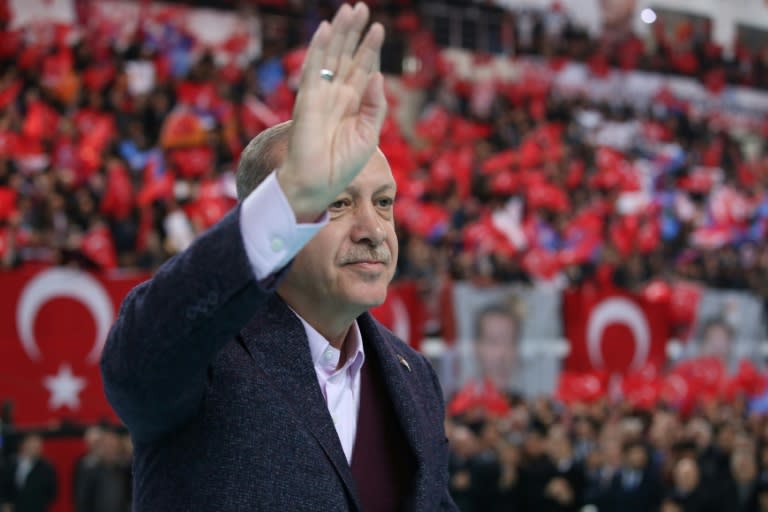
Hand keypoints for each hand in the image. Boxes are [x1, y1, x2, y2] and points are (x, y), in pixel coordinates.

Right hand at [277, 2, 386, 221]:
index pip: (362, 68)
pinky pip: (313, 68)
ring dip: (339, 32)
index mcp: (352, 103)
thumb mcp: (369, 135)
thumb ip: (374, 106)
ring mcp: (321, 94)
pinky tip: (325, 29)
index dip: (369, 48)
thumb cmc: (343, 165)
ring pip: (331, 55)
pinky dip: (318, 48)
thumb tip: (377, 74)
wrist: (318, 183)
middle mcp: (336, 94)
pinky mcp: (307, 99)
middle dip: (354, 32)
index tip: (378, 27)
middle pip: (346, 55)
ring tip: (349, 10)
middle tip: (361, 7)